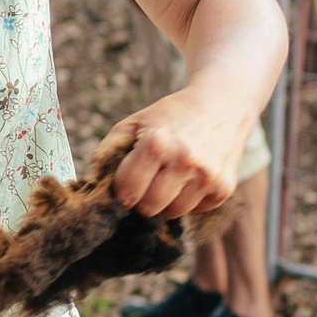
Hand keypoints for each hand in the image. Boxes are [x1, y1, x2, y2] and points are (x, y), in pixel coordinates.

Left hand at [100, 86, 254, 219]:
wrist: (223, 103)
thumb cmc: (171, 116)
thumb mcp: (134, 123)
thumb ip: (108, 151)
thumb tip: (92, 183)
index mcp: (157, 144)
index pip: (127, 192)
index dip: (122, 189)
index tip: (126, 182)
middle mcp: (185, 161)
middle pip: (148, 208)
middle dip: (142, 198)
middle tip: (147, 181)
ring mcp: (207, 177)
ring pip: (172, 213)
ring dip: (165, 201)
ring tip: (169, 177)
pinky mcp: (224, 188)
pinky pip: (195, 210)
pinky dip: (189, 199)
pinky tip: (191, 176)